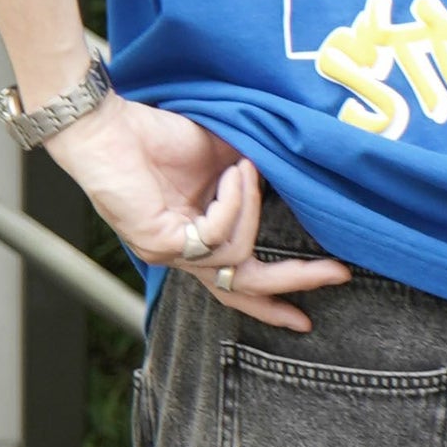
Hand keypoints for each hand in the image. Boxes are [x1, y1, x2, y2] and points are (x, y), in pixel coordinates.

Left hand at [43, 95, 350, 329]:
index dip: (273, 302)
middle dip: (294, 283)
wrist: (109, 127)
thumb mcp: (223, 157)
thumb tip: (287, 182)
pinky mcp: (160, 244)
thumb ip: (252, 178)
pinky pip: (217, 235)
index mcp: (196, 238)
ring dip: (251, 208)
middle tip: (337, 274)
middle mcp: (183, 254)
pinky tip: (229, 172)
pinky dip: (233, 201)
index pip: (237, 285)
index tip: (306, 318)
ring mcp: (171, 253)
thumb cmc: (158, 137)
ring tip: (243, 168)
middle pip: (244, 290)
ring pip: (236, 256)